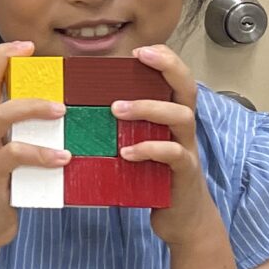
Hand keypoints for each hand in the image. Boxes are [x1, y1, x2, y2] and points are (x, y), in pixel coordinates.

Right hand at [0, 41, 68, 250]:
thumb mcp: (3, 153)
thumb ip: (19, 132)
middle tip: (44, 64)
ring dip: (32, 108)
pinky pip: (15, 155)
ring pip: (1, 116)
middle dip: (11, 68)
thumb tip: (57, 113)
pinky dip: (40, 154)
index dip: (3, 57)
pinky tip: (63, 157)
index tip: (26, 45)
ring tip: (61, 110)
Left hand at [115, 44, 226, 249]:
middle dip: (167, 67)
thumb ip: (124, 124)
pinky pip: (173, 155)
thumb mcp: (139, 143)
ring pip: (181, 116)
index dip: (164, 58)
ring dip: (149, 107)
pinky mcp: (184, 174)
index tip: (140, 49)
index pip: (176, 78)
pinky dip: (150, 150)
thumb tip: (82, 104)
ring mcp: (187, 149)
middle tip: (140, 57)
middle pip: (187, 88)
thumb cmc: (153, 177)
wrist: (181, 219)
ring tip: (117, 109)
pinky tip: (127, 152)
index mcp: (172, 117)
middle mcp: (183, 128)